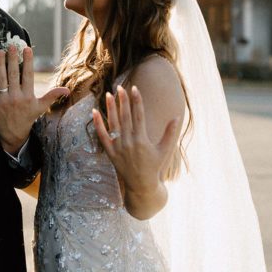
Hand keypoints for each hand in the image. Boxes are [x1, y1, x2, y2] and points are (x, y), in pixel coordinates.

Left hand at [0, 45, 68, 154]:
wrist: (12, 134)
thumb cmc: (27, 118)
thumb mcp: (40, 107)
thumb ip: (52, 96)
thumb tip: (67, 90)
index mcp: (28, 97)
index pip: (28, 75)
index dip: (28, 61)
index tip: (27, 48)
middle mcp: (16, 98)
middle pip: (14, 74)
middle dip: (13, 59)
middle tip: (11, 45)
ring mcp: (2, 101)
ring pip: (1, 79)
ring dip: (0, 64)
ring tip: (0, 51)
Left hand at [92, 84, 180, 219]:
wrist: (141, 185)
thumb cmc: (154, 166)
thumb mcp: (164, 150)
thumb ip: (170, 133)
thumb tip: (176, 117)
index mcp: (142, 140)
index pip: (139, 116)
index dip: (137, 101)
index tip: (134, 88)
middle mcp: (129, 143)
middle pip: (125, 117)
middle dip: (123, 101)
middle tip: (120, 87)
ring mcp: (118, 147)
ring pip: (113, 124)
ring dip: (110, 109)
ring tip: (109, 94)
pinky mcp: (110, 152)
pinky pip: (102, 136)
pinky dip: (98, 124)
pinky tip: (94, 112)